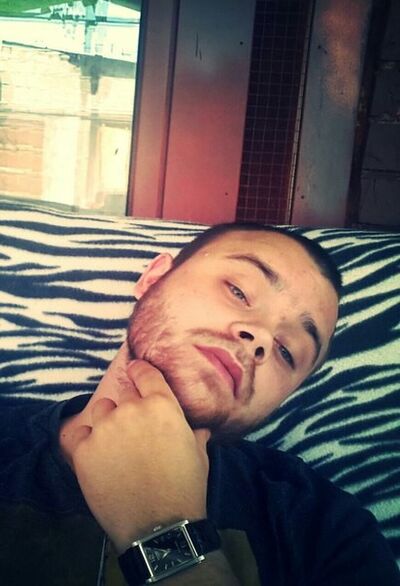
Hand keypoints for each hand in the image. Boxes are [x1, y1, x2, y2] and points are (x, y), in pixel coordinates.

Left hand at [69, 360, 210, 552]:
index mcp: (162, 405)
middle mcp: (131, 409)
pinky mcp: (83, 451)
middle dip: (129, 408)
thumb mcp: (199, 454)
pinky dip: (84, 440)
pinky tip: (92, 453)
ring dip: (107, 421)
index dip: (139, 371)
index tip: (136, 373)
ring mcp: (105, 429)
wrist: (160, 526)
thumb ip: (195, 432)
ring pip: (100, 410)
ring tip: (114, 444)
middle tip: (135, 431)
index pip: (144, 372)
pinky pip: (77, 433)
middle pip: (124, 396)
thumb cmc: (186, 488)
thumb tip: (200, 427)